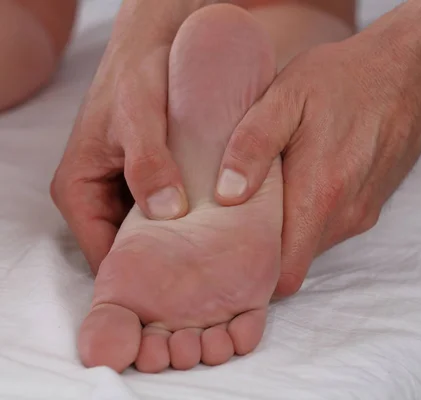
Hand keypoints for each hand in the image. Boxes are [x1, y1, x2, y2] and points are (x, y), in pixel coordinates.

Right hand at [50, 3, 196, 272]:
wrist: (158, 43)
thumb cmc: (139, 74)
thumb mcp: (139, 115)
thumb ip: (148, 162)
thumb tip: (164, 213)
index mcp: (78, 192)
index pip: (104, 257)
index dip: (139, 280)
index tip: (180, 296)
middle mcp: (97, 198)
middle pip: (129, 251)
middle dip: (165, 267)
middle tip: (207, 284)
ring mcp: (125, 193)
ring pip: (151, 235)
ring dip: (180, 246)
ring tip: (218, 263)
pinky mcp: (151, 184)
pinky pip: (167, 214)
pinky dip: (190, 223)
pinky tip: (220, 230)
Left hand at [215, 17, 420, 296]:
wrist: (410, 71)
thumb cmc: (345, 79)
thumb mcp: (287, 97)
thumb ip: (252, 146)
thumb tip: (225, 196)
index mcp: (320, 196)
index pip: (285, 276)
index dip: (254, 278)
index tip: (227, 262)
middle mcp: (346, 216)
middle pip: (297, 262)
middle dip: (265, 252)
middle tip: (233, 223)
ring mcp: (363, 213)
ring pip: (314, 244)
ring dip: (289, 230)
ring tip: (264, 196)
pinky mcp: (373, 204)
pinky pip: (333, 226)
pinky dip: (311, 216)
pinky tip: (300, 182)